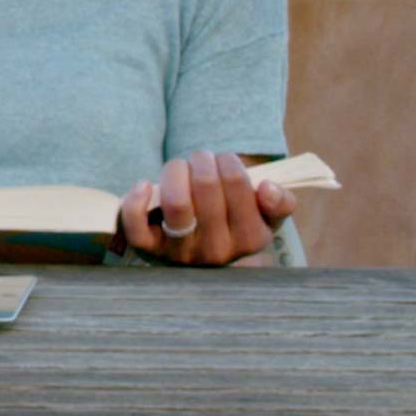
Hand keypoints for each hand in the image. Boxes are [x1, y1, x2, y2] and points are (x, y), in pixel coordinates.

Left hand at [120, 150, 295, 265]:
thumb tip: (267, 187)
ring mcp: (181, 251)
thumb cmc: (234, 224)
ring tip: (180, 168)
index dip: (228, 161)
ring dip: (175, 170)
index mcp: (251, 238)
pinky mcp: (149, 250)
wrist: (203, 255)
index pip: (238, 184)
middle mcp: (217, 249)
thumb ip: (280, 203)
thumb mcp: (266, 217)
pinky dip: (135, 199)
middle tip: (201, 159)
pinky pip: (136, 227)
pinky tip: (144, 185)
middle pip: (205, 185)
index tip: (224, 161)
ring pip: (176, 201)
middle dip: (201, 159)